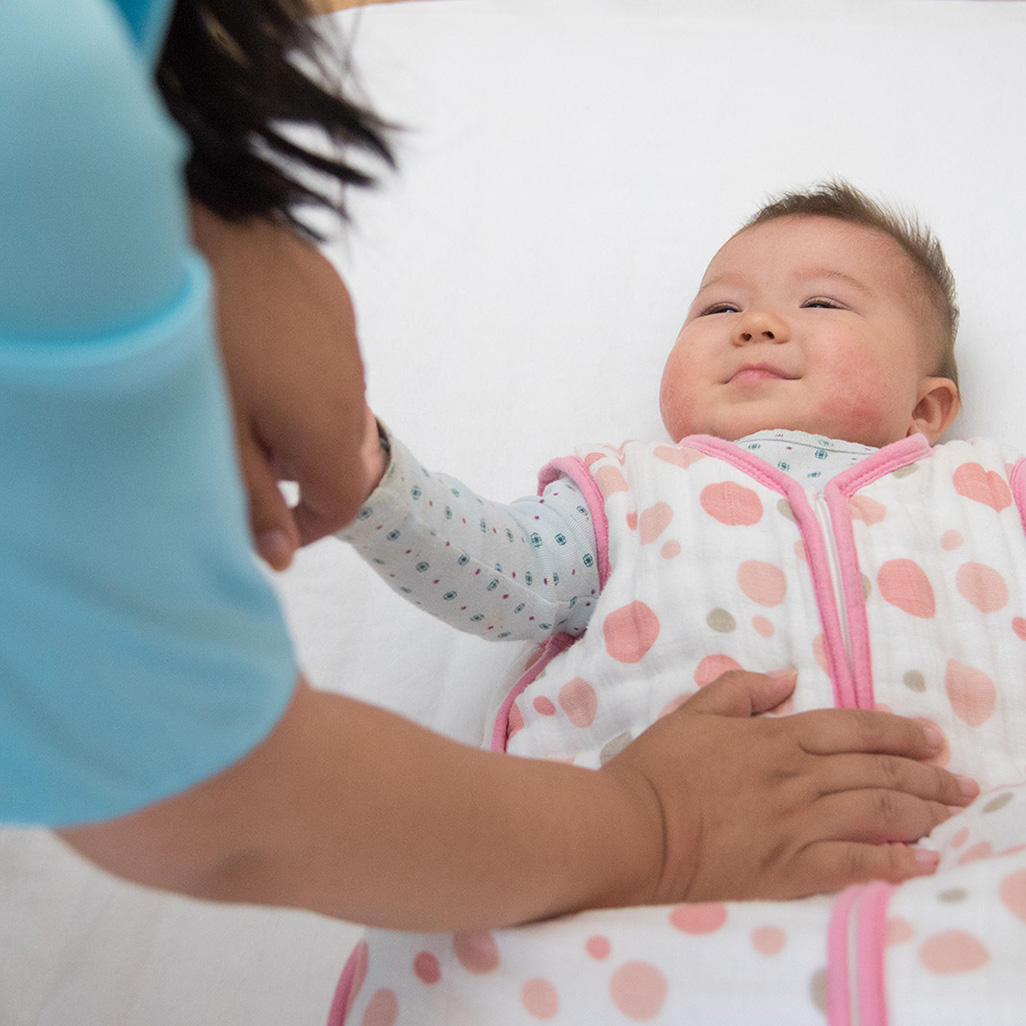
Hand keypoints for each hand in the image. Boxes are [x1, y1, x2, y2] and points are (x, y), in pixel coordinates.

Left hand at [190, 204, 374, 570]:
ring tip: (246, 399)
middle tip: (246, 456)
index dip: (313, 525)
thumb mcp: (216, 436)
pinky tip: (256, 349)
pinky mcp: (333, 300)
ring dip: (302, 417)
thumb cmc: (203, 339)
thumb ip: (256, 501)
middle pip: (342, 450)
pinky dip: (303, 372)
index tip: (279, 526)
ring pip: (336, 401)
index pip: (344, 499)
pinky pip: (330, 356)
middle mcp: (352, 385)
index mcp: (328, 429)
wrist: (206, 222)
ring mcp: (346, 338)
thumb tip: (281, 557)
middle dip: (302, 468)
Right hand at [602, 669, 976, 903]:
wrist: (634, 830)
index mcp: (775, 738)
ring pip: (877, 810)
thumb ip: (741, 689)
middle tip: (961, 781)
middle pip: (877, 770)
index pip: (854, 729)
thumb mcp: (693, 712)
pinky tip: (925, 861)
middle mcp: (796, 777)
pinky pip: (857, 863)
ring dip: (923, 811)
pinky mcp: (791, 868)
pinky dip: (897, 862)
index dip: (900, 731)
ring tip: (952, 814)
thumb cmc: (658, 770)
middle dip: (927, 774)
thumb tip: (787, 676)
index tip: (933, 738)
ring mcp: (797, 824)